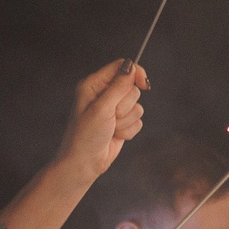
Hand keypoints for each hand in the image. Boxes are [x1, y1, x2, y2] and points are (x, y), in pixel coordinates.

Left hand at [53, 61, 148, 183]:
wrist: (84, 163)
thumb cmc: (85, 136)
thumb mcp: (101, 108)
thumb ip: (118, 86)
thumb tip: (131, 65)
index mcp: (94, 85)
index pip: (120, 67)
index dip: (135, 73)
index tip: (144, 84)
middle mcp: (104, 95)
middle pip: (132, 88)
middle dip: (125, 106)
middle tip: (111, 117)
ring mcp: (114, 110)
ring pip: (137, 106)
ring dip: (126, 120)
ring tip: (111, 128)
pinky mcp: (122, 123)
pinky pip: (138, 120)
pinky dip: (129, 130)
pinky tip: (115, 136)